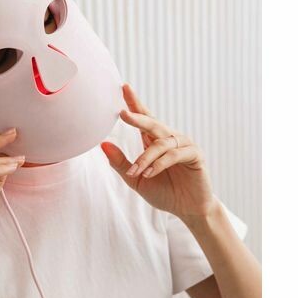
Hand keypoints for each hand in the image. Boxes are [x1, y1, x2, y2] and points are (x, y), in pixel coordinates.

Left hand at [101, 83, 216, 219]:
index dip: (135, 103)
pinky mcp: (195, 155)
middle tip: (123, 113)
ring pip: (161, 143)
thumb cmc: (164, 192)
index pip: (144, 117)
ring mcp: (184, 145)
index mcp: (155, 141)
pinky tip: (149, 172)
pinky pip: (174, 154)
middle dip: (137, 117)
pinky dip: (159, 163)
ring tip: (136, 171)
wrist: (187, 210)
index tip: (124, 87)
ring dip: (145, 157)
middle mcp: (170, 138)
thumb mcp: (136, 179)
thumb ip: (121, 162)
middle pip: (152, 123)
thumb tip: (102, 144)